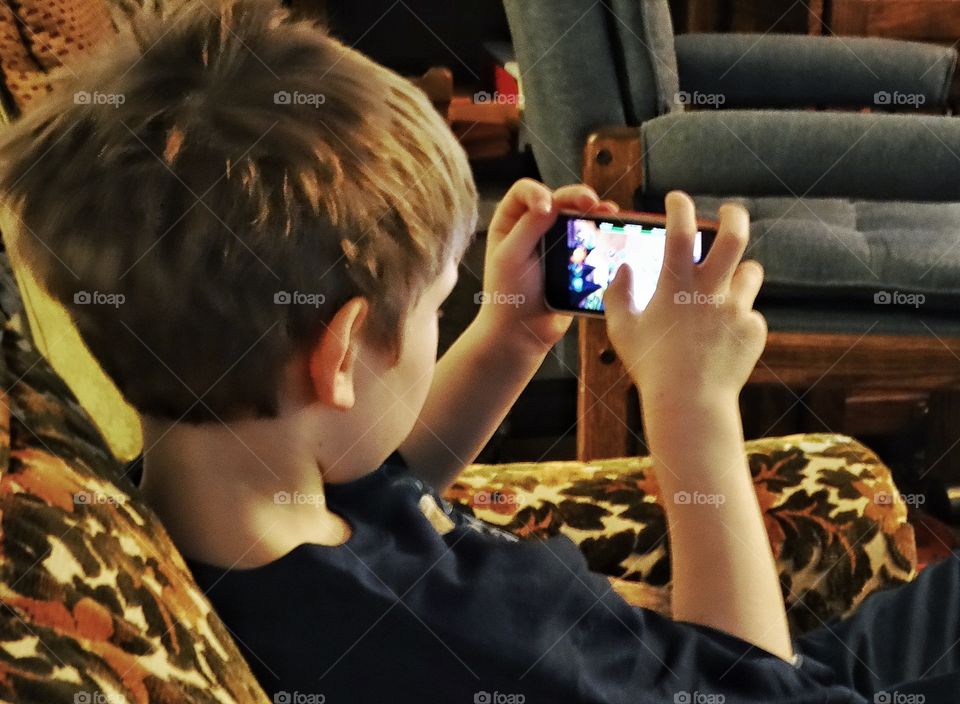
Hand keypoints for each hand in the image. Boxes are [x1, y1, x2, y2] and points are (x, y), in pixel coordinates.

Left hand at [477, 178, 618, 356]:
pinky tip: (613, 231)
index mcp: (510, 222)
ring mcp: (556, 244)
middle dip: (577, 197)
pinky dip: (603, 233)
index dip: (539, 192)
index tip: (548, 208)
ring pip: (578, 218)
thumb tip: (551, 202)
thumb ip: (527, 227)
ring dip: (595, 212)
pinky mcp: (574, 260)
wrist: (522, 333)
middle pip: (558, 199)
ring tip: (610, 213)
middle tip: (591, 203)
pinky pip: (590, 241)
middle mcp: (533, 227)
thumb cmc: (508, 296)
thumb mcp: (510, 258)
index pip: (525, 191)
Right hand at [604, 191, 765, 404]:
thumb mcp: (621, 329)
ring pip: (750, 273)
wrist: (690, 404)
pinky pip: (750, 315)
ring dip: (738, 276)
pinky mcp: (754, 330)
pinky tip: (721, 341)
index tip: (677, 199)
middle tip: (729, 212)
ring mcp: (737, 309)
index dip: (680, 205)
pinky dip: (738, 321)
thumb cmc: (650, 366)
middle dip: (734, 215)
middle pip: (735, 235)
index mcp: (676, 284)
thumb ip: (618, 294)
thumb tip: (623, 269)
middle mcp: (711, 290)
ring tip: (723, 292)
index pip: (680, 228)